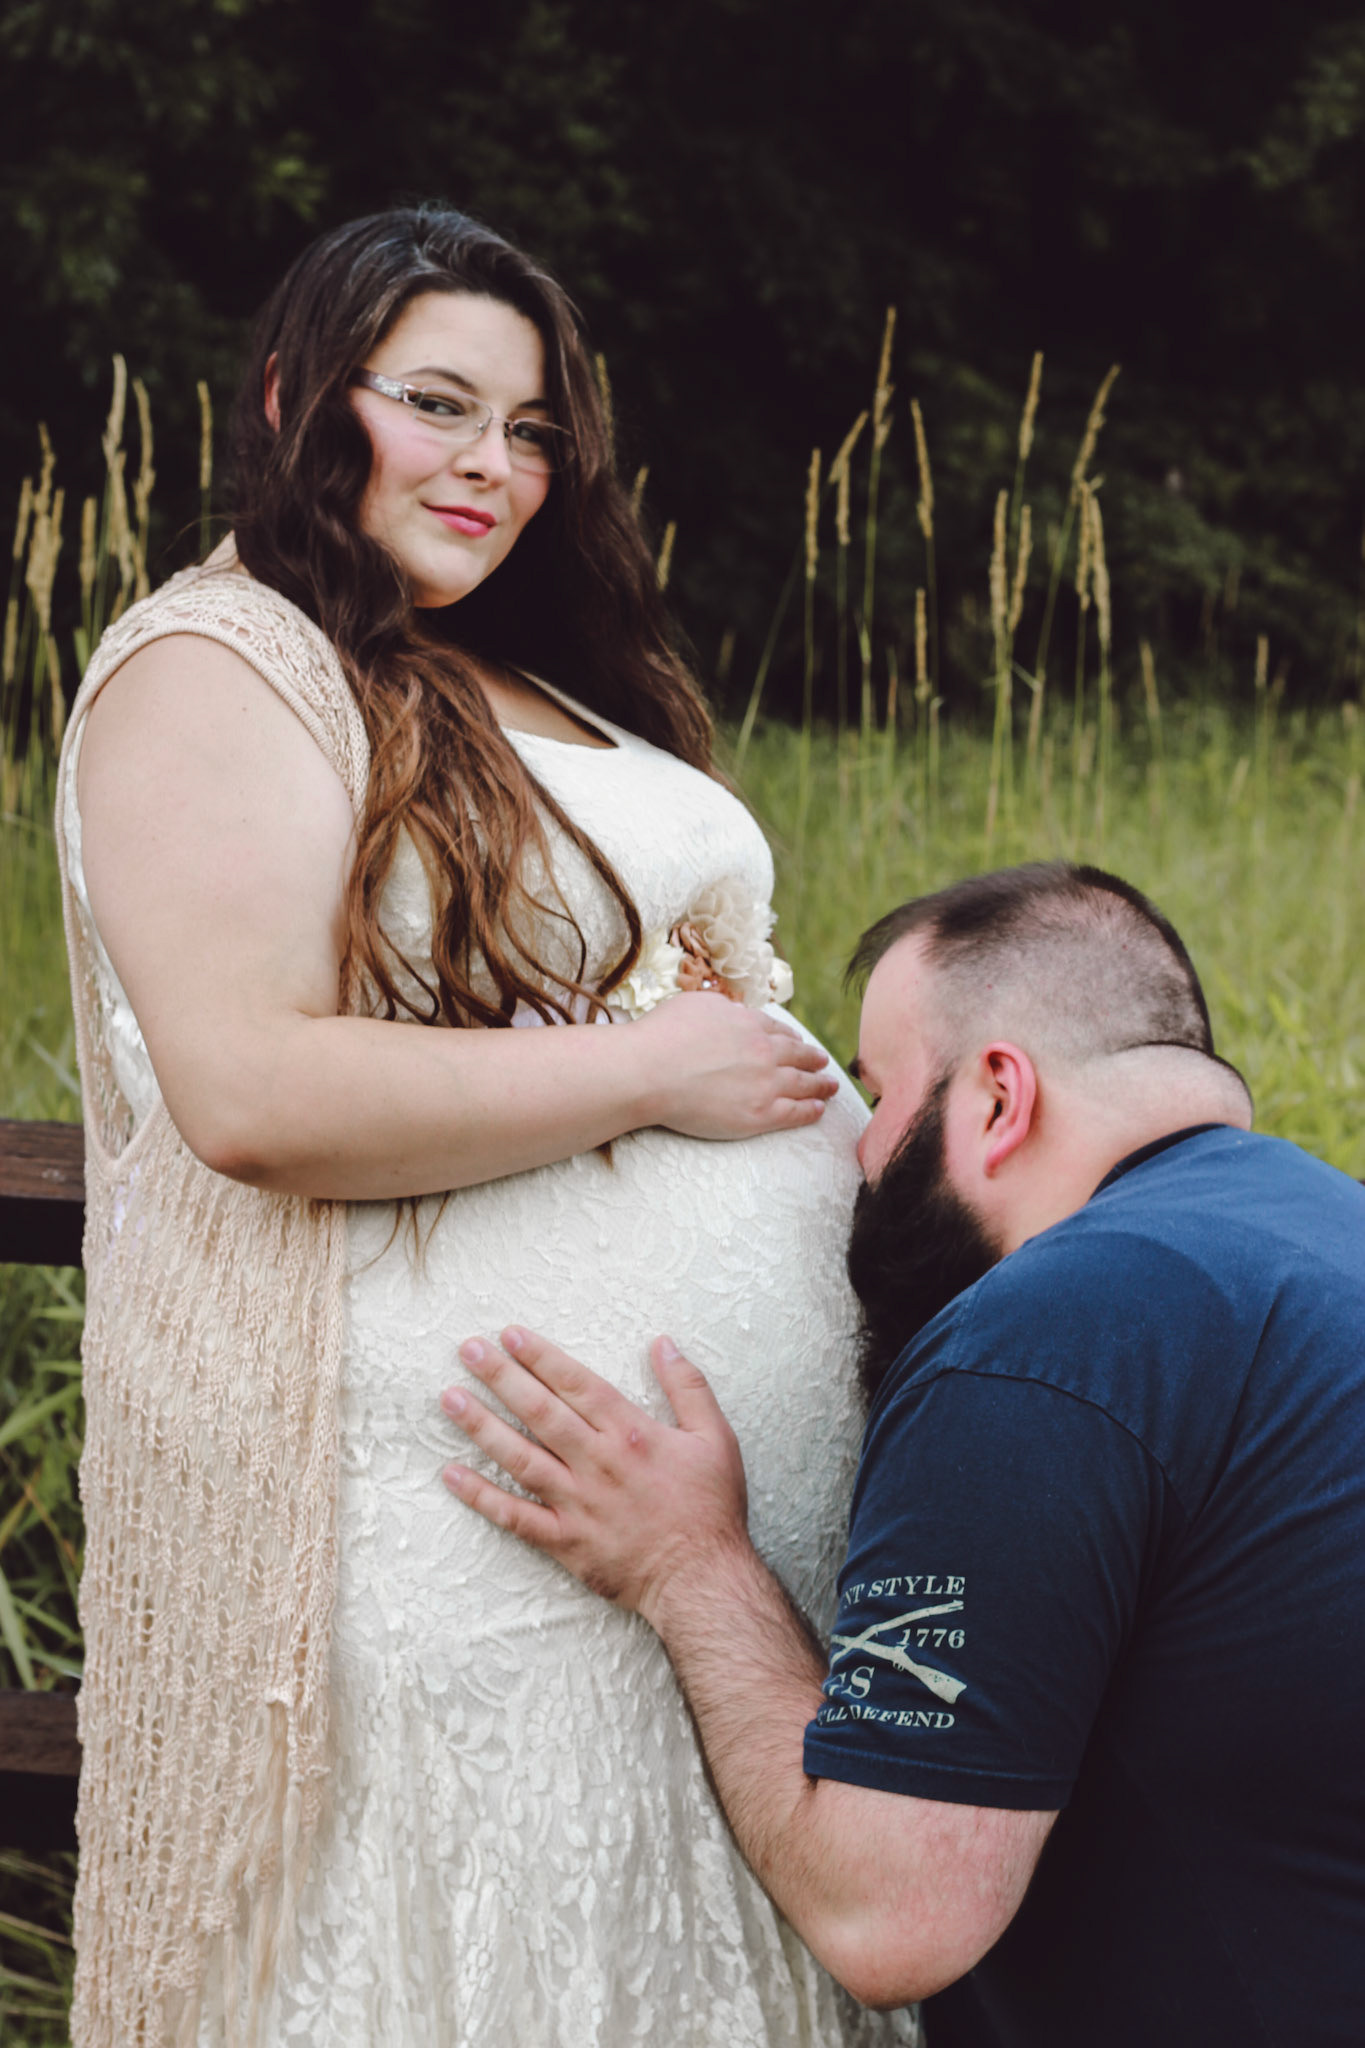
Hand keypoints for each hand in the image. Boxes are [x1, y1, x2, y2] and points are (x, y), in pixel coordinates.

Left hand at [440, 1325, 750, 1627]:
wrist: (702, 1579)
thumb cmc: (710, 1508)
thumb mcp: (716, 1437)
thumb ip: (687, 1386)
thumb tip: (662, 1342)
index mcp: (631, 1434)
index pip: (576, 1384)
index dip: (541, 1357)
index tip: (509, 1334)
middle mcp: (597, 1463)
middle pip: (540, 1412)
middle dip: (501, 1377)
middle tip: (467, 1349)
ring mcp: (577, 1503)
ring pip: (520, 1458)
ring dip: (482, 1426)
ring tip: (450, 1399)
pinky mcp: (565, 1540)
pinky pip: (515, 1517)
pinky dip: (482, 1497)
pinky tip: (452, 1475)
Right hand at [632, 993, 836, 1139]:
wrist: (650, 1071)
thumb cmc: (662, 1035)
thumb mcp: (697, 1004)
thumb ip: (723, 1008)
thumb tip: (735, 1011)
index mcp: (748, 1023)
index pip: (778, 1031)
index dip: (791, 1038)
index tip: (798, 1043)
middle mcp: (764, 1051)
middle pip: (798, 1055)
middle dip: (813, 1059)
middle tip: (823, 1062)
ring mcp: (765, 1083)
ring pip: (803, 1083)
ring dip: (821, 1084)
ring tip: (831, 1087)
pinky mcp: (759, 1114)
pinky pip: (795, 1112)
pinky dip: (811, 1110)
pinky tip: (819, 1109)